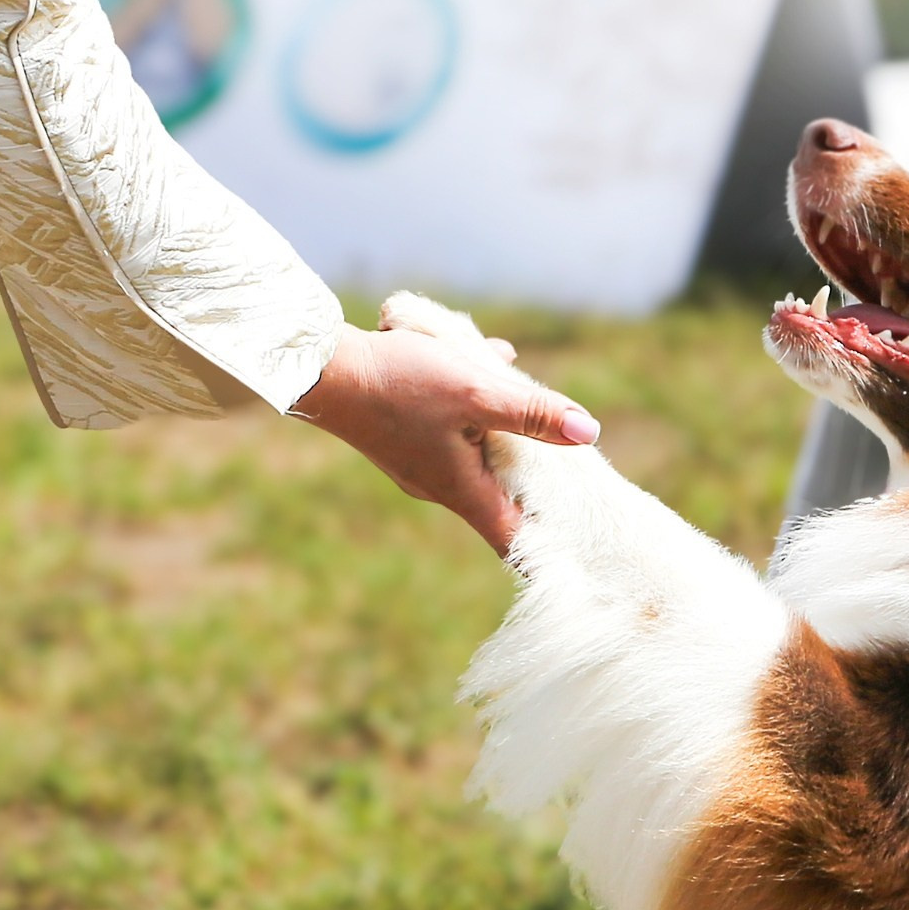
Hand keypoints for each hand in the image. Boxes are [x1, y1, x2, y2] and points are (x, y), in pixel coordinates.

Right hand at [291, 318, 599, 553]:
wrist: (319, 365)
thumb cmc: (398, 382)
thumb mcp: (476, 392)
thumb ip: (533, 413)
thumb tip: (589, 432)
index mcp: (464, 492)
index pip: (517, 540)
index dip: (552, 545)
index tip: (583, 548)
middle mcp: (441, 488)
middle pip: (505, 496)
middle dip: (538, 477)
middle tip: (572, 464)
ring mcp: (421, 464)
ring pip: (482, 453)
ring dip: (506, 426)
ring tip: (523, 390)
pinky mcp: (406, 437)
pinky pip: (456, 429)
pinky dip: (477, 405)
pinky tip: (490, 361)